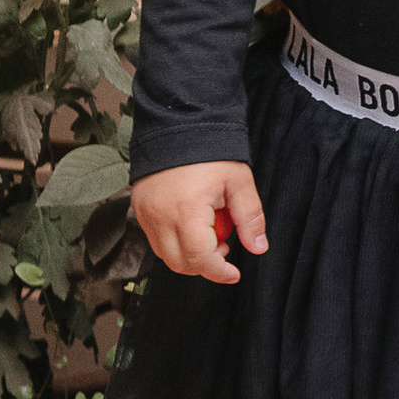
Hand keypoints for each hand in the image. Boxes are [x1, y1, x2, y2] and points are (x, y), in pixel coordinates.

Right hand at [132, 159, 266, 285]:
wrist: (179, 125)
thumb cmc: (211, 152)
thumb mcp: (239, 182)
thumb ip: (250, 218)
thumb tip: (258, 247)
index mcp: (187, 212)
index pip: (200, 259)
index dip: (219, 272)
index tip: (233, 273)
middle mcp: (161, 217)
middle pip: (180, 263)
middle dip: (205, 265)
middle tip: (224, 247)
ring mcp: (146, 214)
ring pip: (165, 255)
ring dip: (189, 256)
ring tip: (210, 233)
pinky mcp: (139, 209)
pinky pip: (155, 240)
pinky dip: (174, 243)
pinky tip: (192, 226)